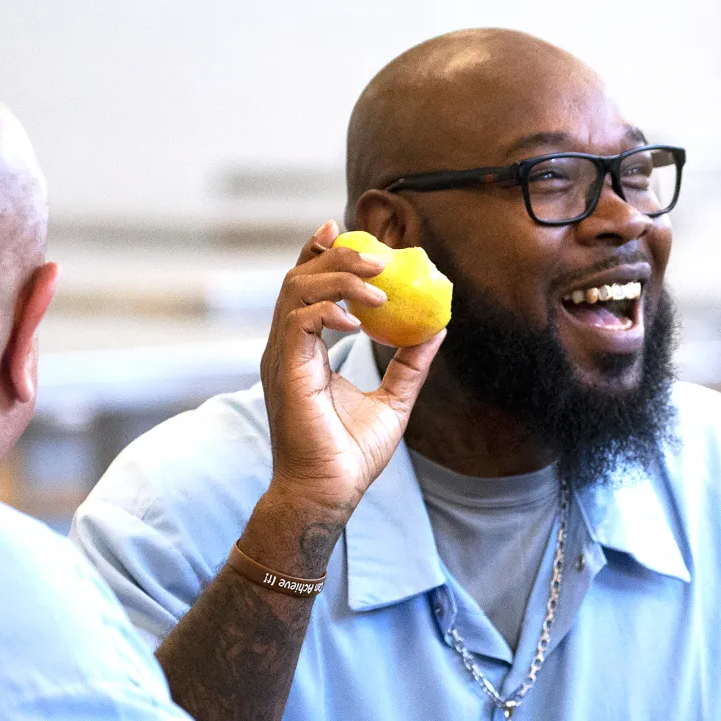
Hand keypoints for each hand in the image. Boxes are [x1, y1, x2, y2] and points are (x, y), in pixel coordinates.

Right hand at [245, 221, 443, 575]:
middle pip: (301, 276)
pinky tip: (360, 321)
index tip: (345, 229)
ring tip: (380, 288)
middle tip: (380, 256)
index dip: (320, 252)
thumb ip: (411, 362)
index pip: (306, 286)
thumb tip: (438, 328)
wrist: (329, 491)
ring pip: (297, 289)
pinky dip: (330, 311)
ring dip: (340, 278)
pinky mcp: (286, 370)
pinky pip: (300, 321)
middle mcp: (289, 346)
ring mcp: (282, 356)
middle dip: (338, 255)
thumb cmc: (351, 453)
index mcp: (306, 348)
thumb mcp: (394, 399)